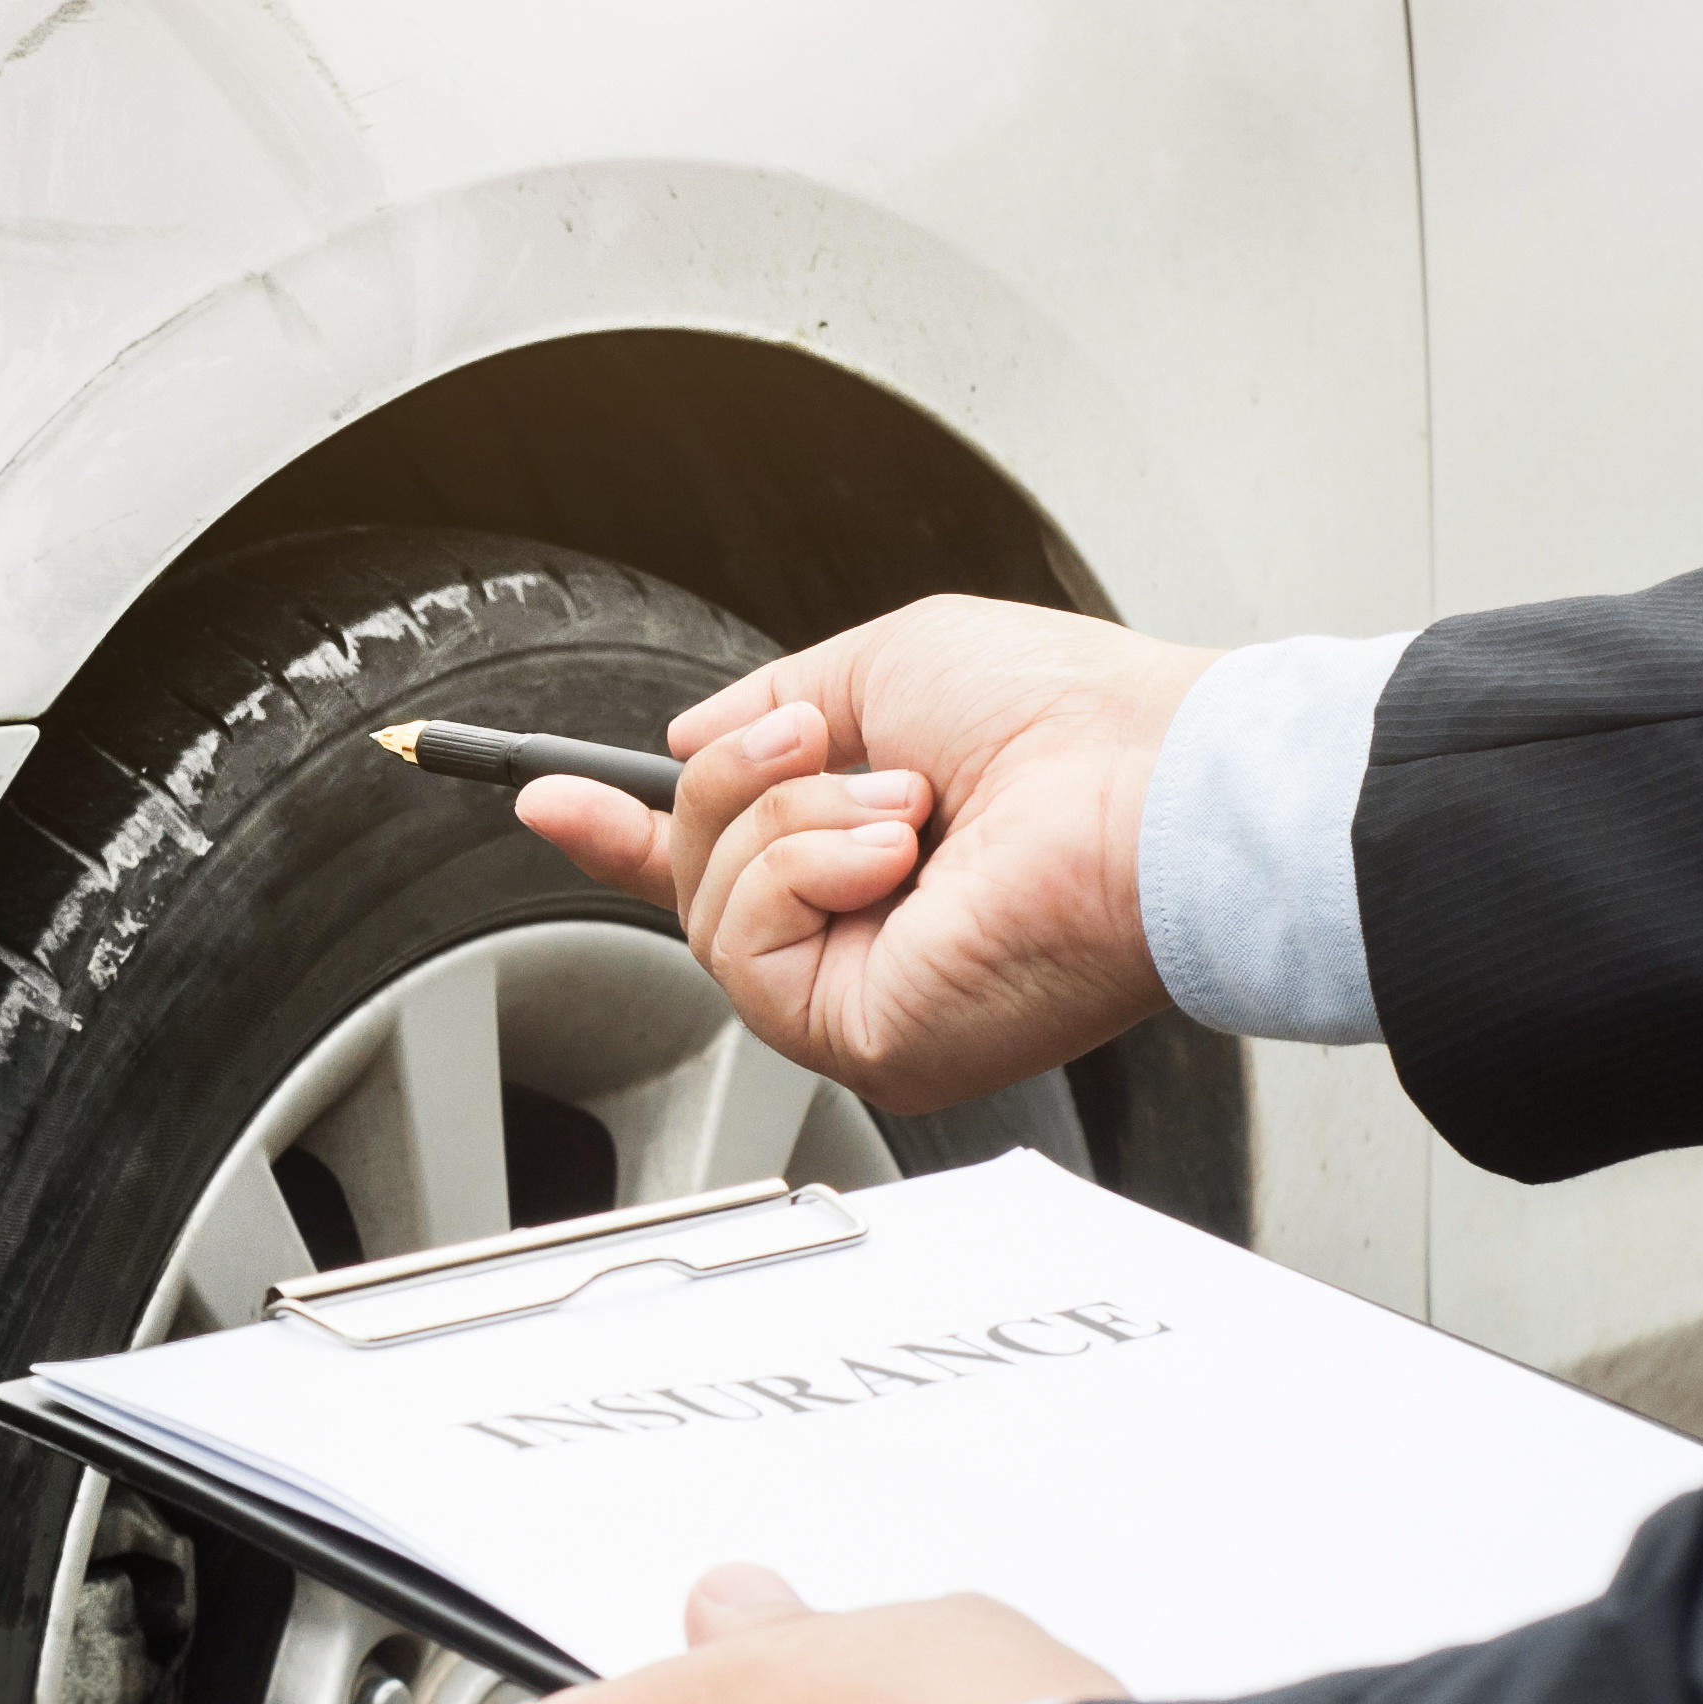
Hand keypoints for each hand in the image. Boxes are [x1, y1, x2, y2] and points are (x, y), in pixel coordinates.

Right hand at [513, 599, 1212, 1114]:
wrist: (1153, 793)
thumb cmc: (1076, 724)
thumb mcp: (891, 666)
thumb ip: (776, 703)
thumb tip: (688, 742)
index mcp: (878, 859)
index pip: (724, 866)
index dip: (626, 832)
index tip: (550, 796)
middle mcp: (869, 940)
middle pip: (696, 877)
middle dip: (732, 789)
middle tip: (813, 742)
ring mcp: (862, 997)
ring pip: (710, 909)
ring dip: (787, 821)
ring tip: (903, 803)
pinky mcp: (860, 1037)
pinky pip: (746, 947)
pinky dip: (803, 870)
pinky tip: (893, 854)